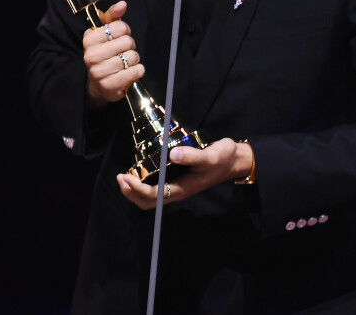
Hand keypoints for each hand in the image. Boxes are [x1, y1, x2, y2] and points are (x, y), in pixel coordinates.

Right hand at [83, 1, 145, 109]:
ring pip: (132, 57)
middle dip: (130, 46)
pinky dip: (138, 70)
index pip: (119, 26)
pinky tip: (130, 71)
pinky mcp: (110, 85)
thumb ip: (113, 17)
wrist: (97, 84)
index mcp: (89, 39)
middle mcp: (91, 55)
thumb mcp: (104, 33)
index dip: (124, 31)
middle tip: (123, 51)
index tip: (118, 38)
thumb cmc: (104, 54)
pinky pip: (135, 71)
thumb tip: (122, 4)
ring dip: (134, 60)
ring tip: (125, 63)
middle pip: (128, 41)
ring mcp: (99, 71)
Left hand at [115, 139, 253, 209]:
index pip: (154, 196)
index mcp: (182, 188)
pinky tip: (138, 170)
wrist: (234, 160)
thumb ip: (194, 155)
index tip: (126, 176)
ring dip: (134, 189)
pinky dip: (142, 183)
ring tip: (124, 175)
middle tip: (120, 176)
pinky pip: (155, 187)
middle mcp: (177, 190)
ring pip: (150, 197)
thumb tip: (174, 154)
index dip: (136, 189)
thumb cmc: (223, 158)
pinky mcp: (176, 179)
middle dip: (131, 192)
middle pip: (148, 202)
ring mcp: (176, 186)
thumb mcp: (211, 155)